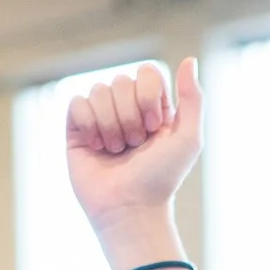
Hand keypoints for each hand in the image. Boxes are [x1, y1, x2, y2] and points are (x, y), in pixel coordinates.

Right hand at [67, 60, 203, 269]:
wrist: (130, 209)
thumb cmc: (161, 179)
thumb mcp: (188, 139)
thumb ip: (193, 98)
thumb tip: (189, 60)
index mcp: (152, 105)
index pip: (146, 72)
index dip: (148, 97)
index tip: (155, 127)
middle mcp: (125, 107)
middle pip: (121, 80)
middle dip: (130, 116)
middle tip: (135, 146)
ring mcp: (100, 117)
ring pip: (98, 90)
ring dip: (111, 125)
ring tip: (116, 151)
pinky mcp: (77, 129)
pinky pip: (77, 103)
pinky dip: (89, 125)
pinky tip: (97, 147)